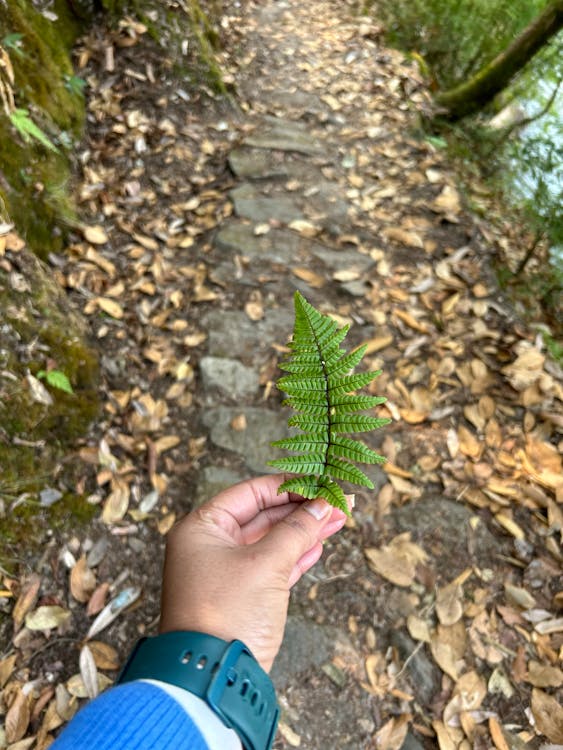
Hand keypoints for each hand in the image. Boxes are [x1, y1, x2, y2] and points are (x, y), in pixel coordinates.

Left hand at [159, 474, 348, 670]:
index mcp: (202, 528)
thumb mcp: (265, 563)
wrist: (214, 678)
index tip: (320, 483)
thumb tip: (323, 505)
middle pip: (262, 516)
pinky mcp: (241, 597)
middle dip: (301, 510)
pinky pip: (271, 566)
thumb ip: (296, 530)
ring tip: (338, 519)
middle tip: (338, 501)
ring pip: (270, 542)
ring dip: (303, 531)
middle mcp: (209, 546)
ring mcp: (224, 573)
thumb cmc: (228, 613)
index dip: (288, 487)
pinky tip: (318, 545)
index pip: (250, 493)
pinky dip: (294, 556)